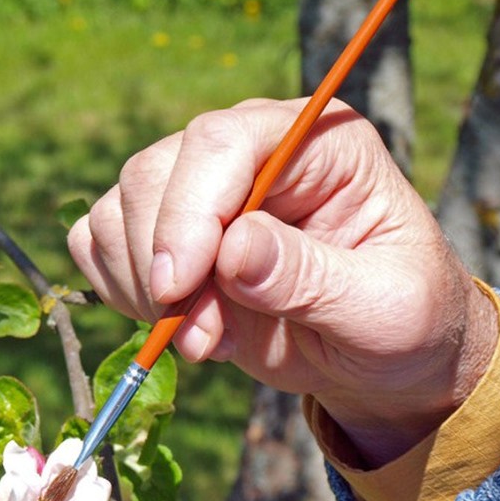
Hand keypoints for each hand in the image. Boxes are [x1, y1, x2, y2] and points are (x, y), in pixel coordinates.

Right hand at [68, 99, 497, 464]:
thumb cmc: (402, 321)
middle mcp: (250, 153)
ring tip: (206, 340)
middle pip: (154, 173)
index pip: (221, 142)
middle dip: (162, 266)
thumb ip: (309, 277)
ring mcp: (200, 192)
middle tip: (202, 339)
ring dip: (142, 289)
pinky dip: (119, 292)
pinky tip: (178, 324)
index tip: (178, 289)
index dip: (187, 213)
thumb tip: (231, 251)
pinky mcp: (163, 235)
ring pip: (116, 210)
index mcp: (317, 144)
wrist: (379, 358)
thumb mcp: (381, 308)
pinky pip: (97, 245)